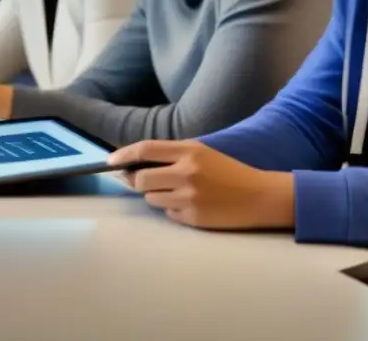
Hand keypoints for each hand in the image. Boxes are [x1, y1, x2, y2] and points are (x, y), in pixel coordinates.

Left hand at [108, 140, 294, 230]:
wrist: (258, 196)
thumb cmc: (230, 172)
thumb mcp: (204, 154)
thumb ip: (174, 155)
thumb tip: (137, 164)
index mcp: (191, 151)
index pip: (147, 149)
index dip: (124, 155)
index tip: (109, 161)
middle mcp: (187, 173)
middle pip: (141, 178)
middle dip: (138, 181)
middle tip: (147, 181)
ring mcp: (188, 197)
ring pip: (151, 198)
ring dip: (158, 195)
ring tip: (181, 193)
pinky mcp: (191, 217)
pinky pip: (167, 213)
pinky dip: (174, 209)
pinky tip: (193, 205)